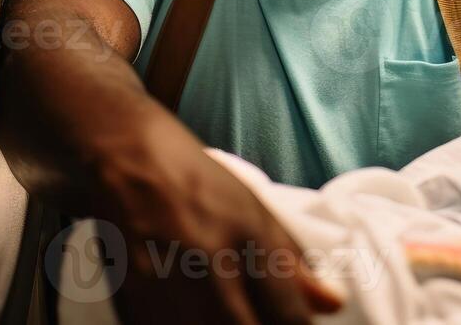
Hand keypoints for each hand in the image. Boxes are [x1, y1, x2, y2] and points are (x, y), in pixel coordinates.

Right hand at [96, 114, 342, 324]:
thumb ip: (292, 261)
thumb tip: (331, 304)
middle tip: (254, 318)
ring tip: (222, 311)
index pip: (289, 313)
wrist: (129, 154)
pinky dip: (180, 324)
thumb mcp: (253, 207)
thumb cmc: (198, 180)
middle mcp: (213, 258)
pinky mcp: (132, 292)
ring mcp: (169, 277)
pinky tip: (190, 312)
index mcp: (252, 233)